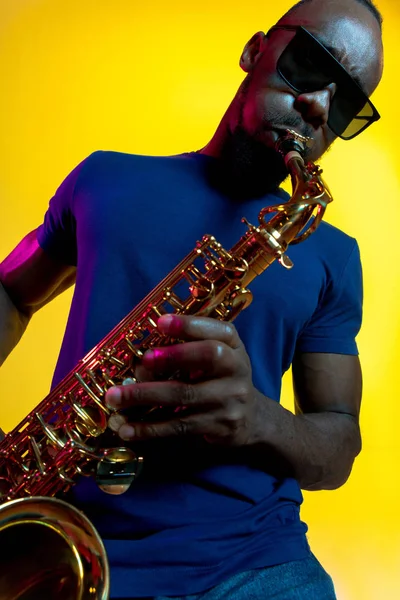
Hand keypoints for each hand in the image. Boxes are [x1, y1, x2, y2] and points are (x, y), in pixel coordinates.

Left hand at [105, 314, 262, 445]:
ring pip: (185, 395)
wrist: (252, 418)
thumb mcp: (216, 353)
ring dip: (146, 396)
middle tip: (141, 360)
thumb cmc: (221, 377)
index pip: (216, 330)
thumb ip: (187, 345)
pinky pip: (180, 426)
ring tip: (114, 397)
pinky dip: (150, 428)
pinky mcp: (219, 426)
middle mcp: (236, 368)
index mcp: (233, 344)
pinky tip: (127, 429)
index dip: (189, 325)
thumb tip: (138, 352)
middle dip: (172, 356)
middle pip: (207, 357)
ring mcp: (230, 399)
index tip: (161, 322)